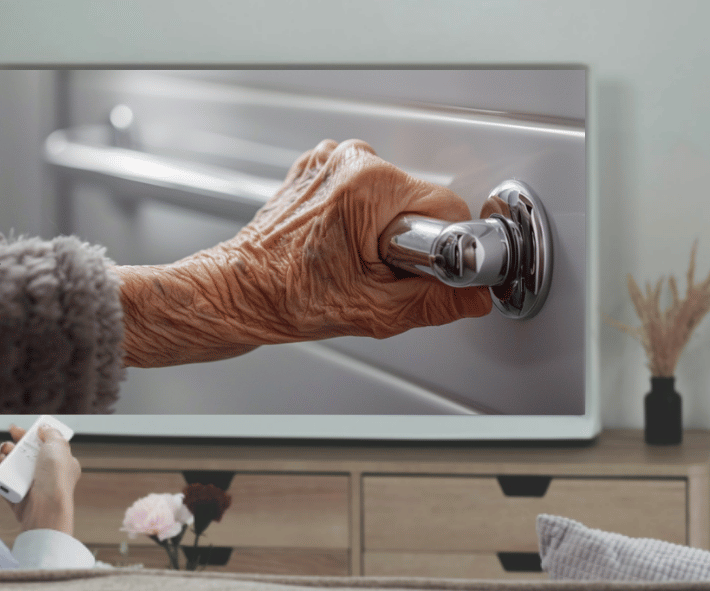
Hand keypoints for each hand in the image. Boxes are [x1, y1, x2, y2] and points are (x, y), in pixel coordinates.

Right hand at [0, 424, 80, 534]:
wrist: (45, 508)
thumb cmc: (56, 478)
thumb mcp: (59, 446)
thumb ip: (51, 433)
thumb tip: (44, 428)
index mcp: (61, 463)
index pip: (44, 444)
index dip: (30, 435)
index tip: (16, 429)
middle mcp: (46, 474)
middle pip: (25, 453)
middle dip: (13, 444)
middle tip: (8, 442)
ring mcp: (30, 485)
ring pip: (12, 465)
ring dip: (4, 455)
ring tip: (4, 454)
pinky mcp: (16, 495)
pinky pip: (4, 480)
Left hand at [115, 139, 492, 367]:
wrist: (238, 293)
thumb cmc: (287, 296)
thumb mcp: (375, 310)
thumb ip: (436, 302)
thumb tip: (471, 296)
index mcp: (370, 184)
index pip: (446, 208)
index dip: (441, 247)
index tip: (415, 268)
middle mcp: (349, 160)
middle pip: (415, 201)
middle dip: (406, 239)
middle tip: (370, 269)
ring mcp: (326, 160)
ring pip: (388, 196)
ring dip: (379, 227)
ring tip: (348, 258)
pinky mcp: (312, 168)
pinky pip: (358, 191)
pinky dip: (354, 216)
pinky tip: (334, 244)